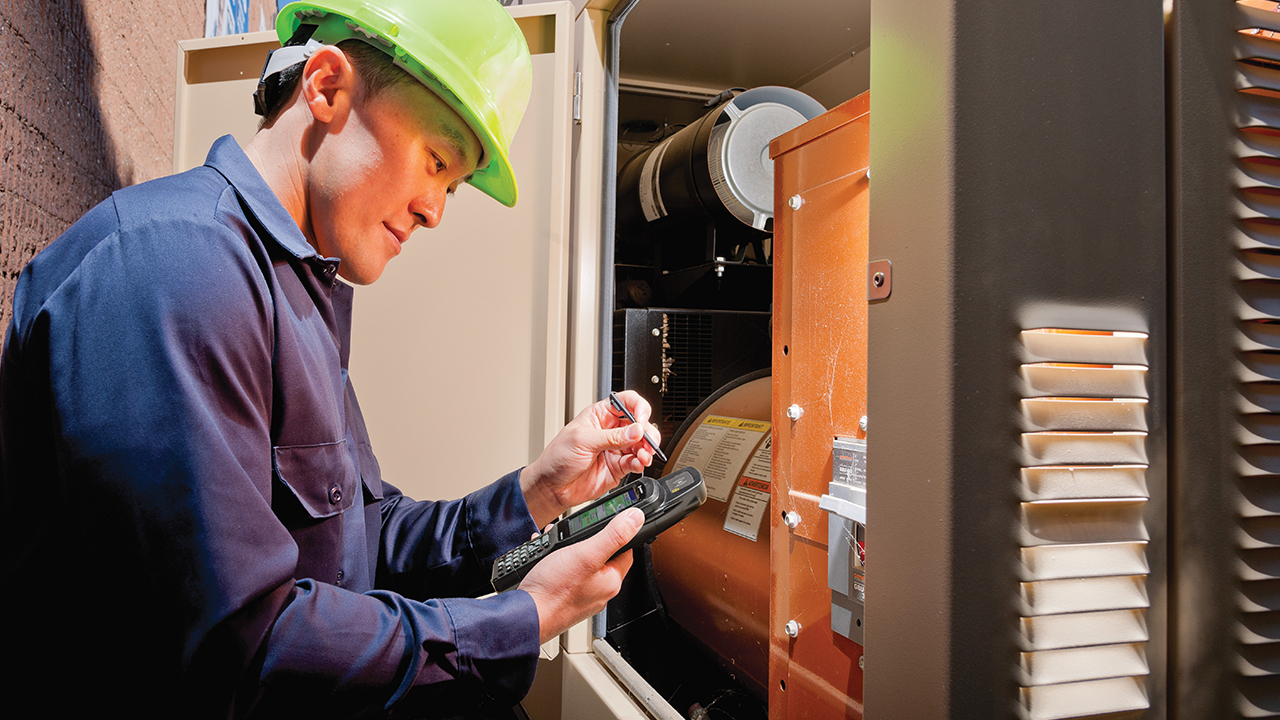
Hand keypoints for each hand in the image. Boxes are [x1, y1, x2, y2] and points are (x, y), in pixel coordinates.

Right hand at [519, 508, 642, 642]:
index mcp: (611, 581)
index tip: (610, 521)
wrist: (526, 616)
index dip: (619, 532)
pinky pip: (567, 574)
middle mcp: (599, 592)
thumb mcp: (586, 553)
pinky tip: (547, 559)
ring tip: (557, 545)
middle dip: (588, 540)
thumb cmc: (554, 590)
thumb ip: (613, 535)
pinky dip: (558, 563)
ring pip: (582, 564)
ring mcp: (581, 597)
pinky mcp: (565, 599)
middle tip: (575, 534)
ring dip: (570, 550)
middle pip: (603, 556)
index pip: (627, 550)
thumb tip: (635, 518)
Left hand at [520, 391, 659, 526]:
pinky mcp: (619, 467)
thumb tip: (636, 430)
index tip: (641, 419)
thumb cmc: (558, 458)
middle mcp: (611, 430)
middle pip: (640, 423)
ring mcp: (616, 449)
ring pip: (642, 444)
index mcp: (600, 415)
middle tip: (646, 441)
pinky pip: (637, 462)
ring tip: (643, 455)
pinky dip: (642, 462)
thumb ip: (611, 437)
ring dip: (647, 449)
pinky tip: (638, 463)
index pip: (627, 402)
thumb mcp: (583, 440)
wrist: (552, 487)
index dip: (638, 407)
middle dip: (647, 431)